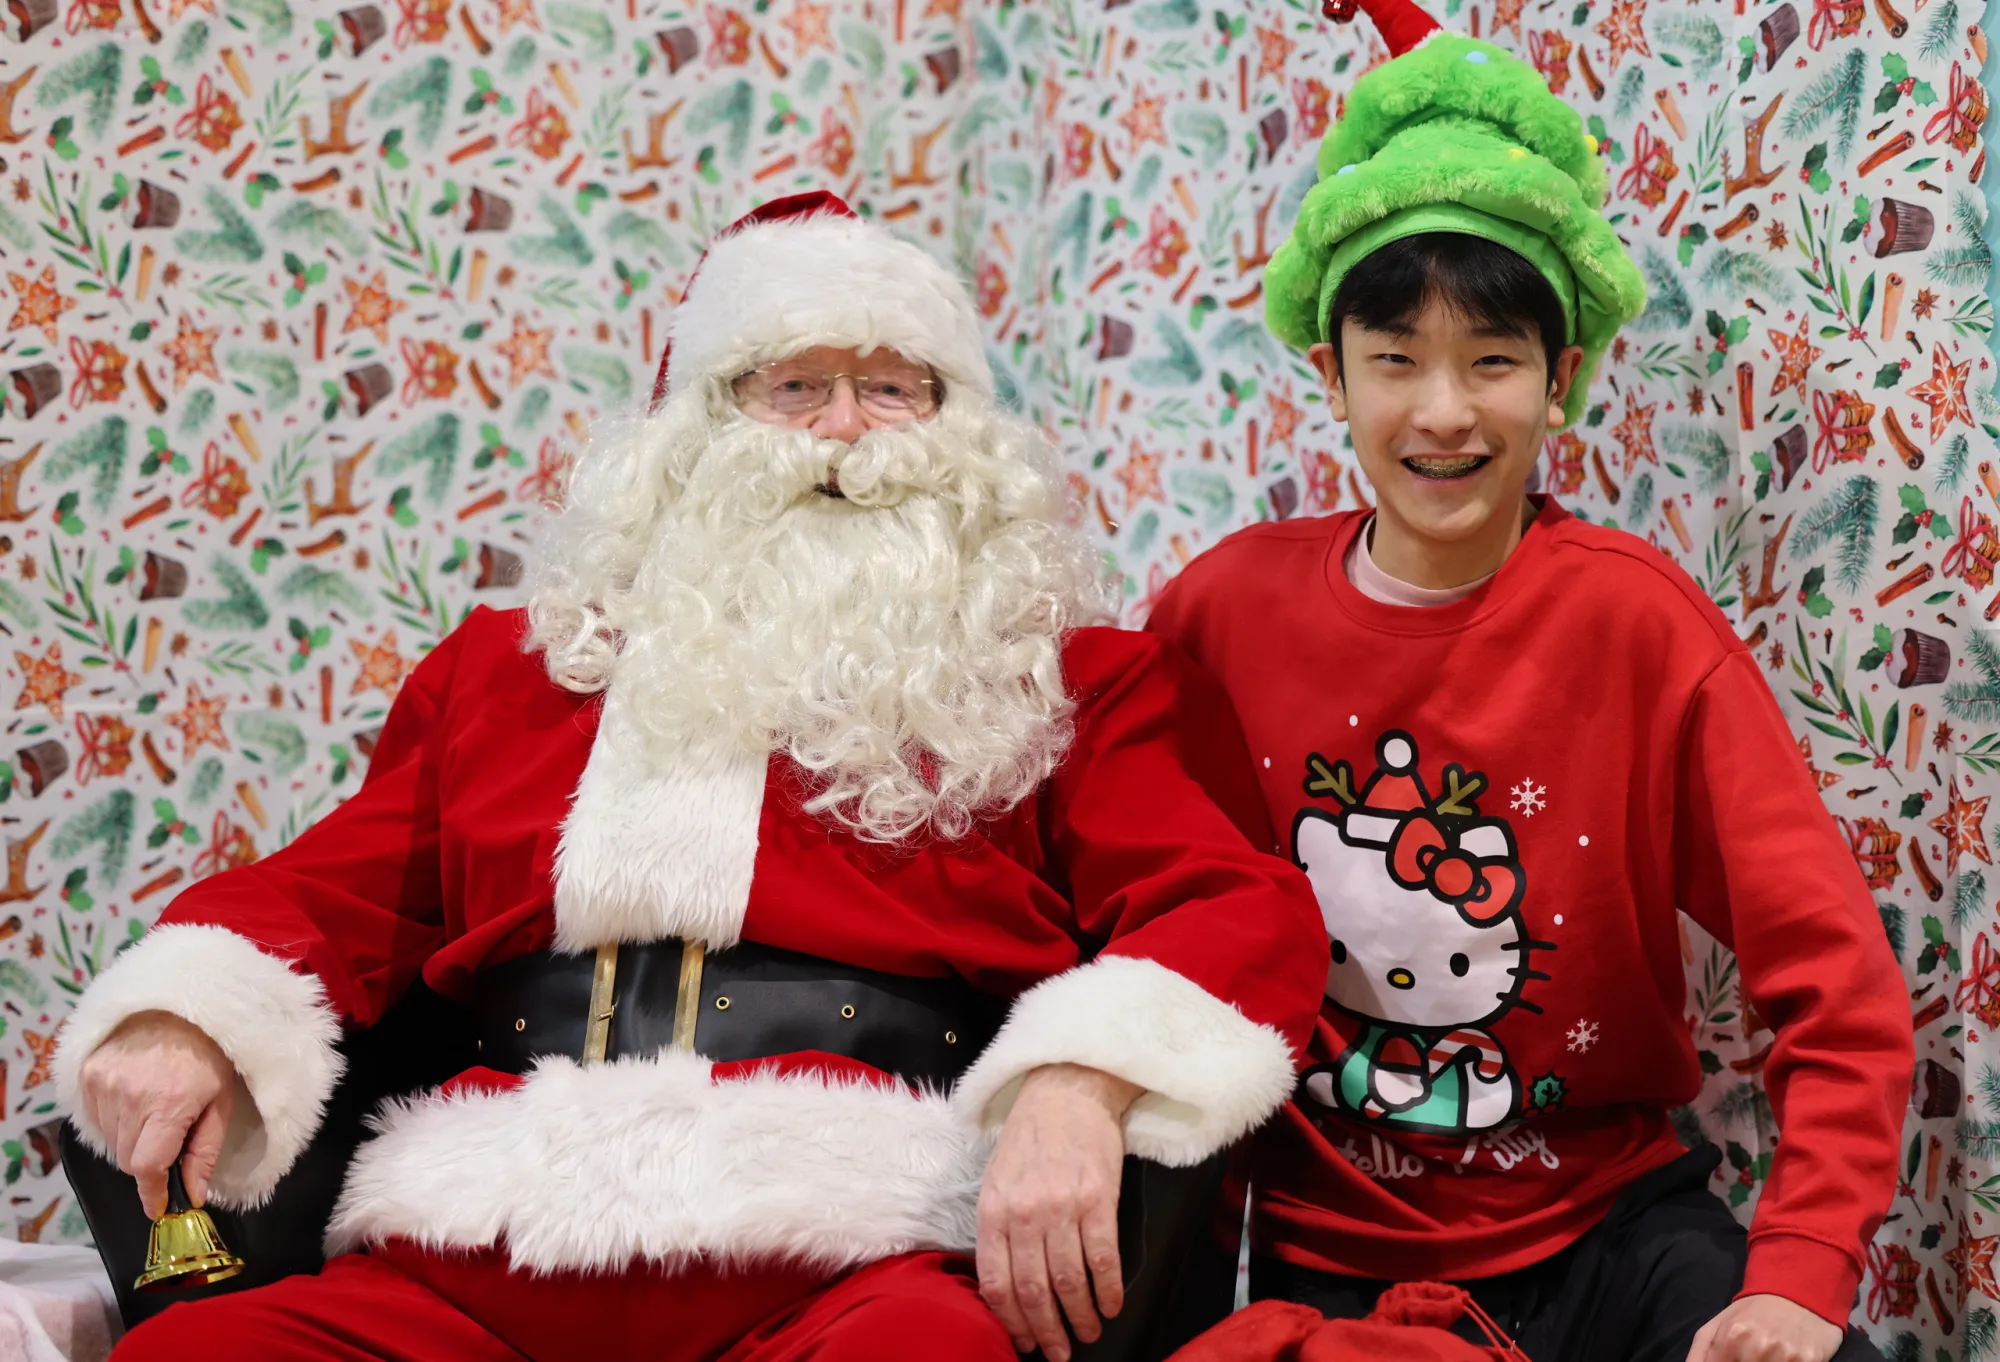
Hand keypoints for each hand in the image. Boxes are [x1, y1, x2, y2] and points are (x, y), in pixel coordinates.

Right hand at [76, 1010, 235, 1219]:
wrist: (177, 1006)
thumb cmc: (208, 1055)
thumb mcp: (220, 1102)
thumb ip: (205, 1152)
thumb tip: (195, 1195)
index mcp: (169, 1105)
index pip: (147, 1167)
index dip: (152, 1193)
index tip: (159, 1207)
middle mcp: (130, 1096)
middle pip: (128, 1159)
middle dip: (150, 1161)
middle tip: (169, 1141)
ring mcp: (104, 1084)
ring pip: (111, 1141)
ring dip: (131, 1139)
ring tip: (154, 1111)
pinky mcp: (88, 1075)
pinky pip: (96, 1118)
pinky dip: (115, 1120)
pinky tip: (135, 1099)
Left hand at [977, 1063, 1141, 1360]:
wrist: (1068, 1089)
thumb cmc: (1031, 1135)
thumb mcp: (997, 1178)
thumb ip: (999, 1227)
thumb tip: (1007, 1282)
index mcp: (994, 1210)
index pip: (997, 1283)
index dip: (1012, 1321)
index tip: (1026, 1341)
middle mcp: (1024, 1213)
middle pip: (1034, 1291)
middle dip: (1048, 1331)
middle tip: (1060, 1351)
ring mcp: (1061, 1207)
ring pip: (1070, 1282)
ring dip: (1082, 1317)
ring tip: (1090, 1332)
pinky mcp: (1098, 1200)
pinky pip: (1103, 1260)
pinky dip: (1109, 1290)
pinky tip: (1112, 1304)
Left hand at [1686, 1294, 1843, 1361]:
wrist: (1798, 1290)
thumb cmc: (1753, 1311)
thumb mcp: (1718, 1325)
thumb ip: (1700, 1353)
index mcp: (1731, 1338)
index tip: (1727, 1361)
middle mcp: (1758, 1348)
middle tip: (1747, 1356)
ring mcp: (1787, 1357)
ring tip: (1765, 1355)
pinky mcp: (1811, 1361)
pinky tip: (1785, 1357)